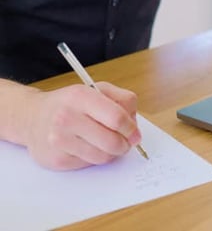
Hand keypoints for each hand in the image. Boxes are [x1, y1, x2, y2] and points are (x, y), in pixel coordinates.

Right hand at [22, 82, 140, 169]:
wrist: (33, 117)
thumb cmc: (71, 104)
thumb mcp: (97, 90)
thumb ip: (123, 101)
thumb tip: (134, 126)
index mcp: (80, 97)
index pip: (116, 118)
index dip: (131, 129)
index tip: (135, 133)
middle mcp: (66, 117)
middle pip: (112, 141)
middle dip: (125, 144)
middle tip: (125, 142)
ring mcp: (59, 140)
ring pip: (104, 156)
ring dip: (112, 152)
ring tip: (106, 142)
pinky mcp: (57, 160)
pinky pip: (90, 164)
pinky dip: (95, 157)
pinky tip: (88, 147)